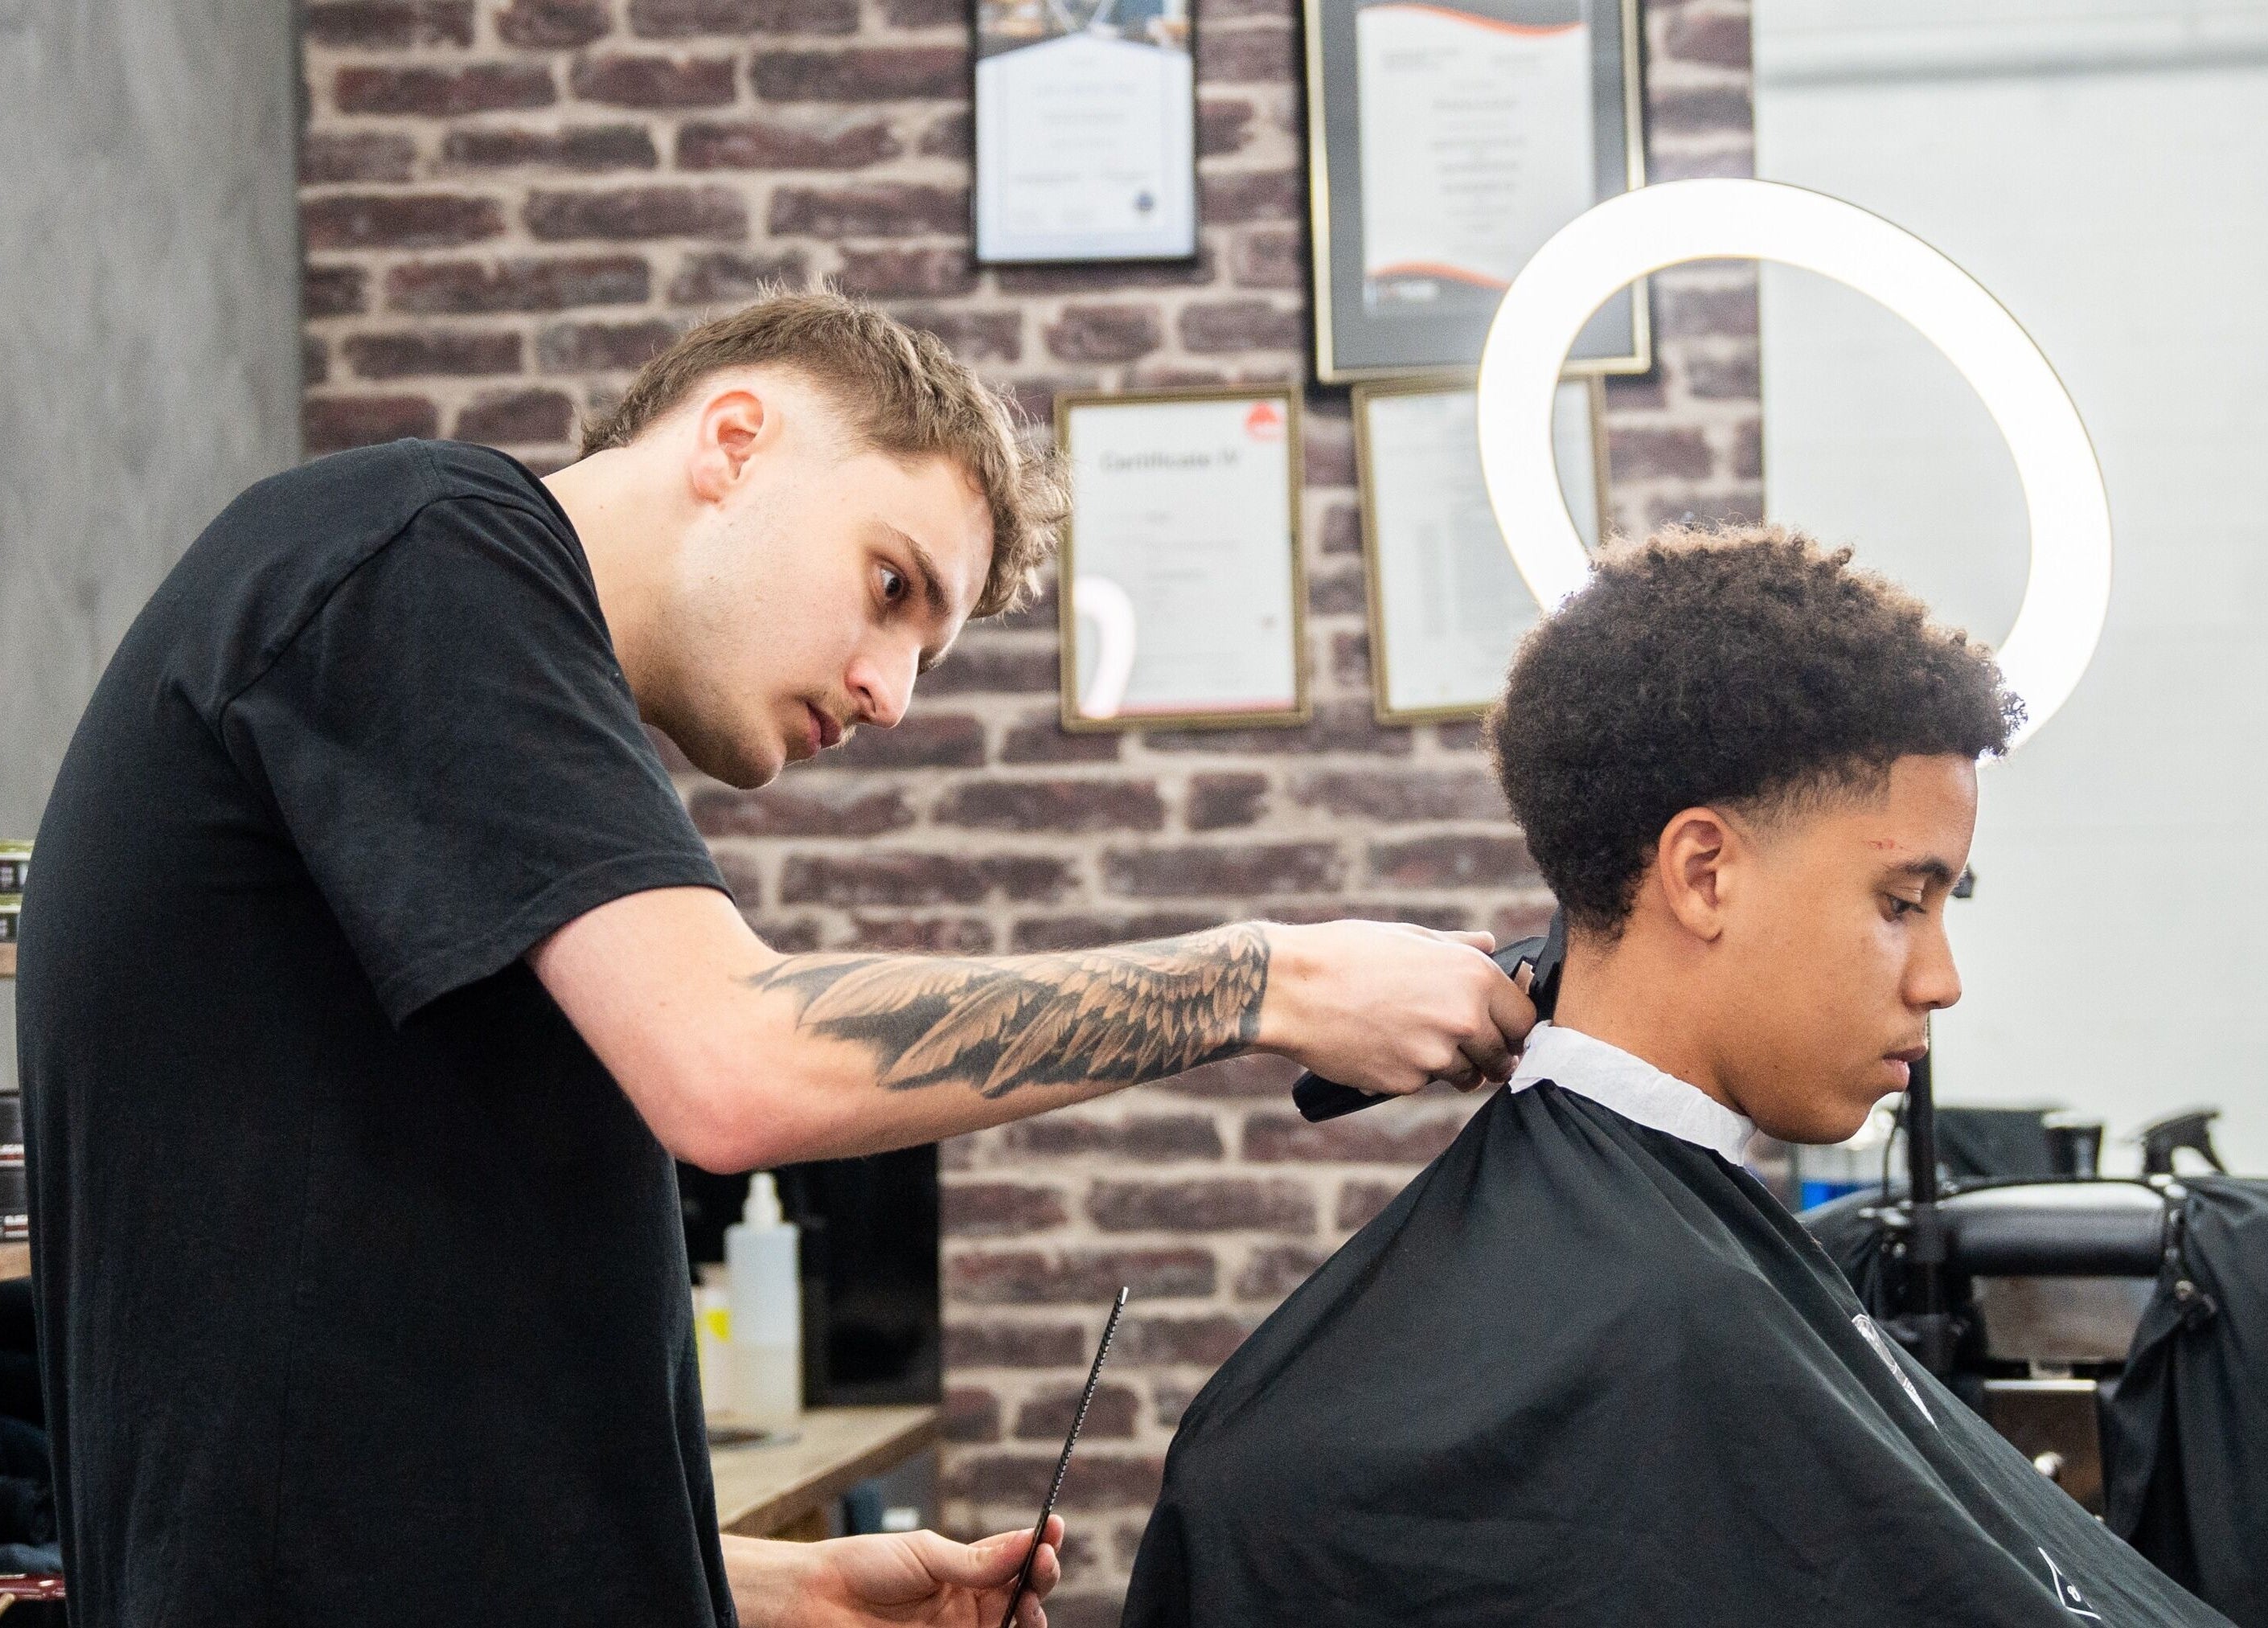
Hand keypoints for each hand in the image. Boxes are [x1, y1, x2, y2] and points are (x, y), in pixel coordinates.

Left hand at [725, 1518, 1063, 1627]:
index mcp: (965, 1573)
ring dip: (1029, 1615)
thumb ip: (975, 1559)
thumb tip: (1024, 1541)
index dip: (1037, 1548)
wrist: (816, 1601)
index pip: (1015, 1562)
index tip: (1052, 1531)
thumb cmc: (861, 1567)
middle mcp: (969, 1607)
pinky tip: (1011, 1624)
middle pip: (1023, 1600)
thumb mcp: (924, 1553)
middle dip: (1040, 1583)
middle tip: (1041, 1568)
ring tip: (1027, 1604)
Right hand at [1256, 921, 1535, 1094]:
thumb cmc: (1346, 953)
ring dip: (1450, 1066)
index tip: (1500, 1029)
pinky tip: (1382, 1046)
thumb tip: (1491, 942)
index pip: (1525, 1019)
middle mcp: (1463, 1017)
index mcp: (1473, 975)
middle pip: (1503, 1056)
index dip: (1513, 1026)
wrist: (1290, 988)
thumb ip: (1458, 947)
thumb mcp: (1409, 937)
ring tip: (1411, 1038)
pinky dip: (1410, 1072)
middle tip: (1458, 1042)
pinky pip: (1423, 1083)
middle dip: (1488, 1053)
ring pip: (1466, 1075)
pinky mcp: (1406, 1082)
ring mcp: (1436, 1054)